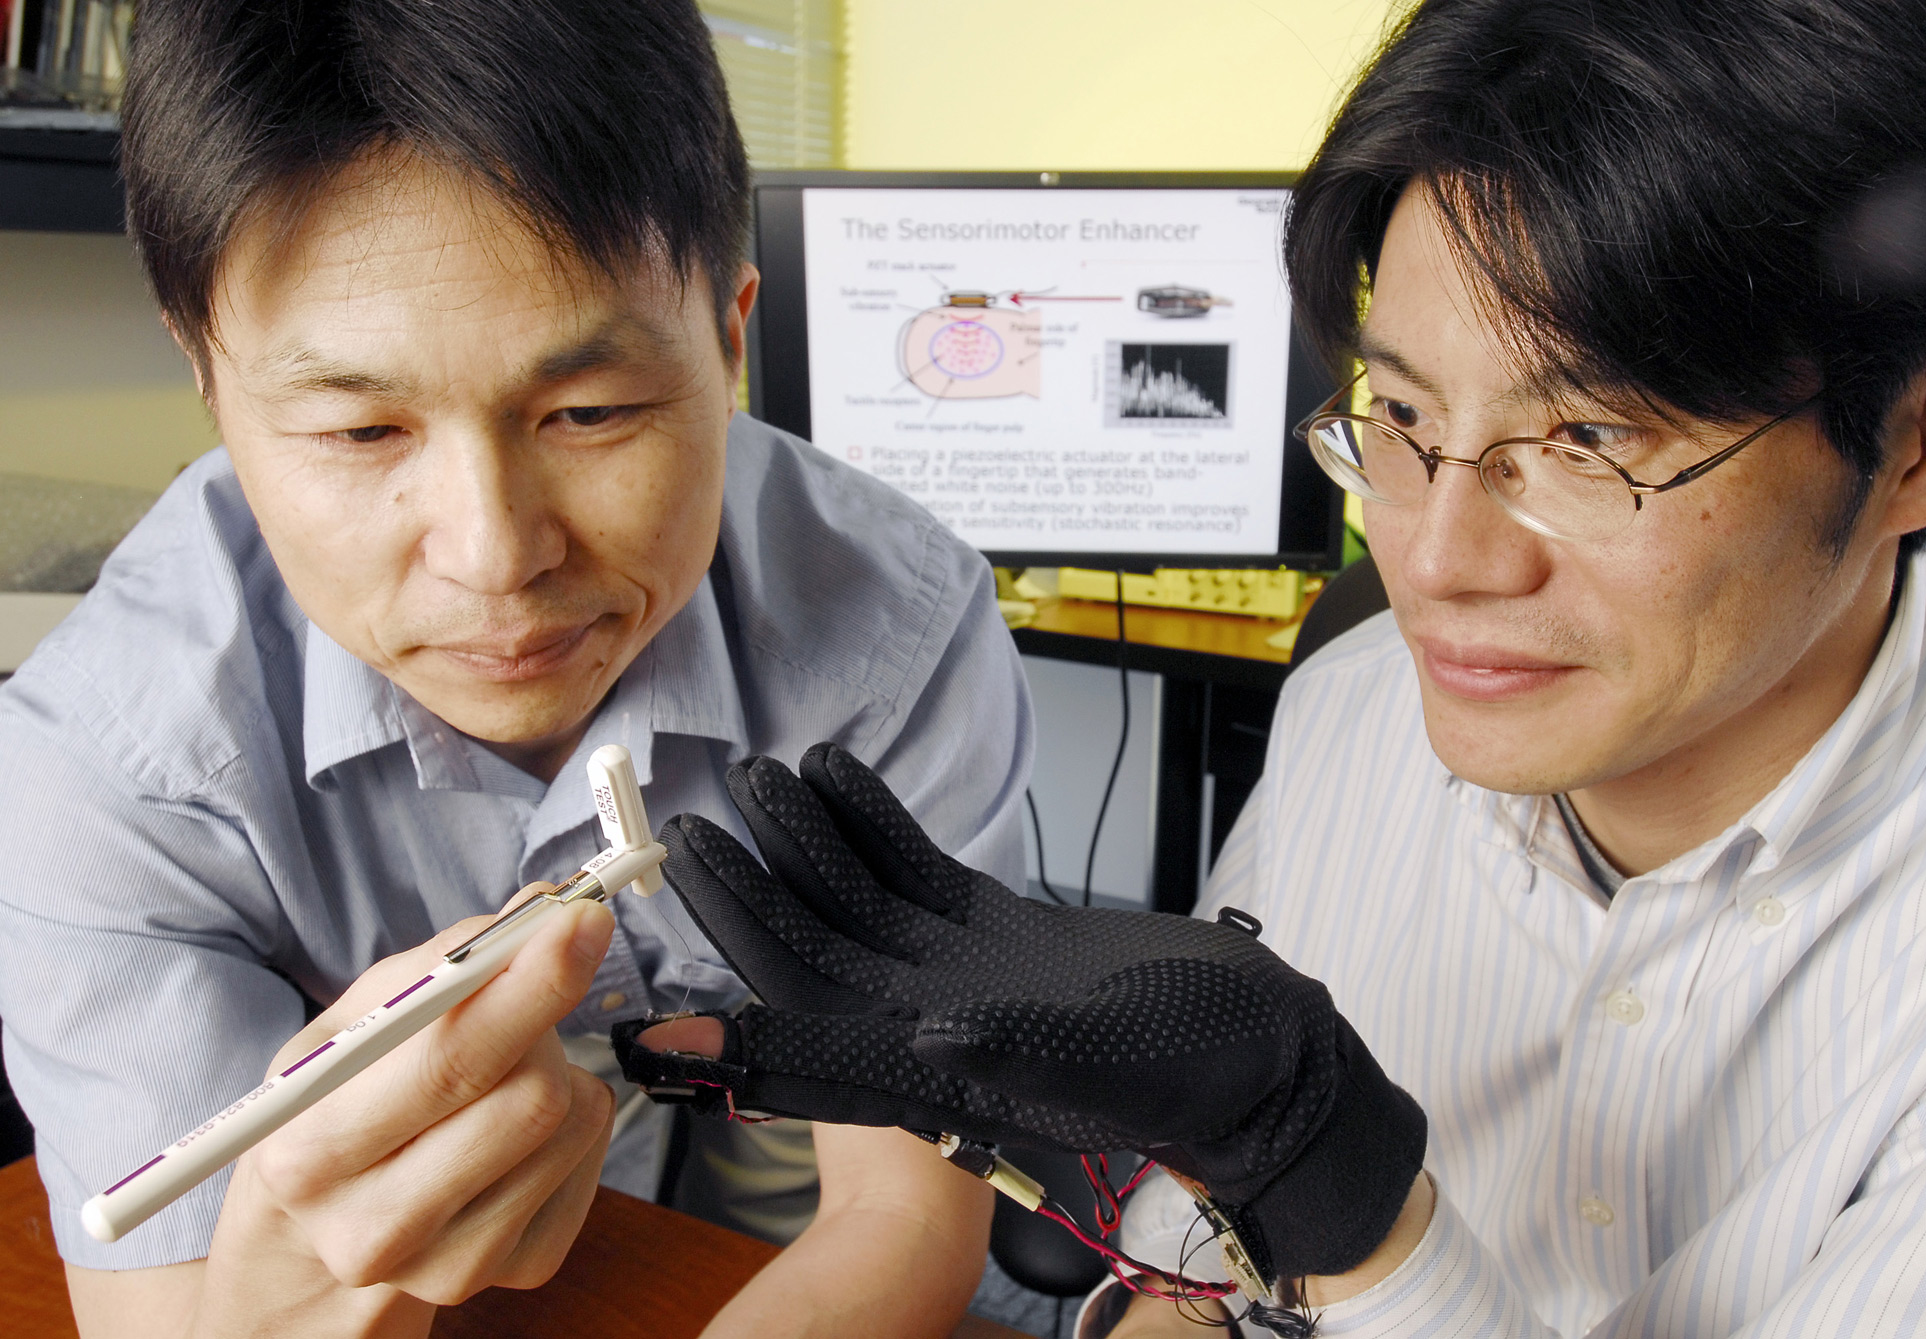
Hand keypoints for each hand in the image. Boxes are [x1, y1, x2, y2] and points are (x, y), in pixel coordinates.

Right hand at [196, 888, 617, 1329]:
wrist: (319, 1245)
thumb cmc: (339, 1110)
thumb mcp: (346, 1030)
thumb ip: (438, 966)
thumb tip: (541, 909)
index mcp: (309, 1153)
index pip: (447, 1062)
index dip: (527, 986)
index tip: (579, 922)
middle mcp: (373, 1228)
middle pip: (529, 1099)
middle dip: (544, 1014)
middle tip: (537, 974)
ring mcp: (451, 1264)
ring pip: (571, 1120)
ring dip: (554, 1067)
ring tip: (496, 1072)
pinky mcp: (518, 1271)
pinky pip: (592, 1154)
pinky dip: (571, 1116)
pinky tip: (514, 1125)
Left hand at [615, 744, 1425, 1283]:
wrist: (1261, 1049)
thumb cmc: (1197, 1069)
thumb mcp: (1112, 1061)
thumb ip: (1019, 1052)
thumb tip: (926, 1038)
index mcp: (936, 1067)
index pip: (805, 1029)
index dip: (729, 1001)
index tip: (664, 967)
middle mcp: (927, 1021)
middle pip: (809, 951)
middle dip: (747, 891)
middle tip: (687, 825)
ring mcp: (958, 970)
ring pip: (853, 902)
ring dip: (801, 841)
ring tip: (755, 772)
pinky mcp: (995, 929)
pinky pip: (912, 871)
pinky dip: (872, 821)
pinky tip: (836, 772)